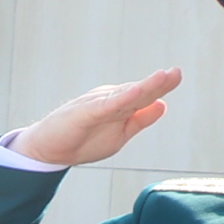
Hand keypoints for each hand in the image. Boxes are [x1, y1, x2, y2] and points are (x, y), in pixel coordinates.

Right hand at [7, 67, 182, 166]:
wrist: (47, 151)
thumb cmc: (80, 141)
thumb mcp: (119, 134)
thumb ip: (140, 119)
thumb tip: (162, 105)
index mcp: (119, 106)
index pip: (145, 95)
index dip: (161, 85)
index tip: (176, 74)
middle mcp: (110, 101)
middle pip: (138, 92)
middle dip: (158, 83)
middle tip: (175, 72)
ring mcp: (97, 105)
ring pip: (125, 95)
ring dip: (144, 86)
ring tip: (162, 76)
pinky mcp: (84, 113)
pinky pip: (106, 106)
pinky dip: (121, 99)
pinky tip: (134, 93)